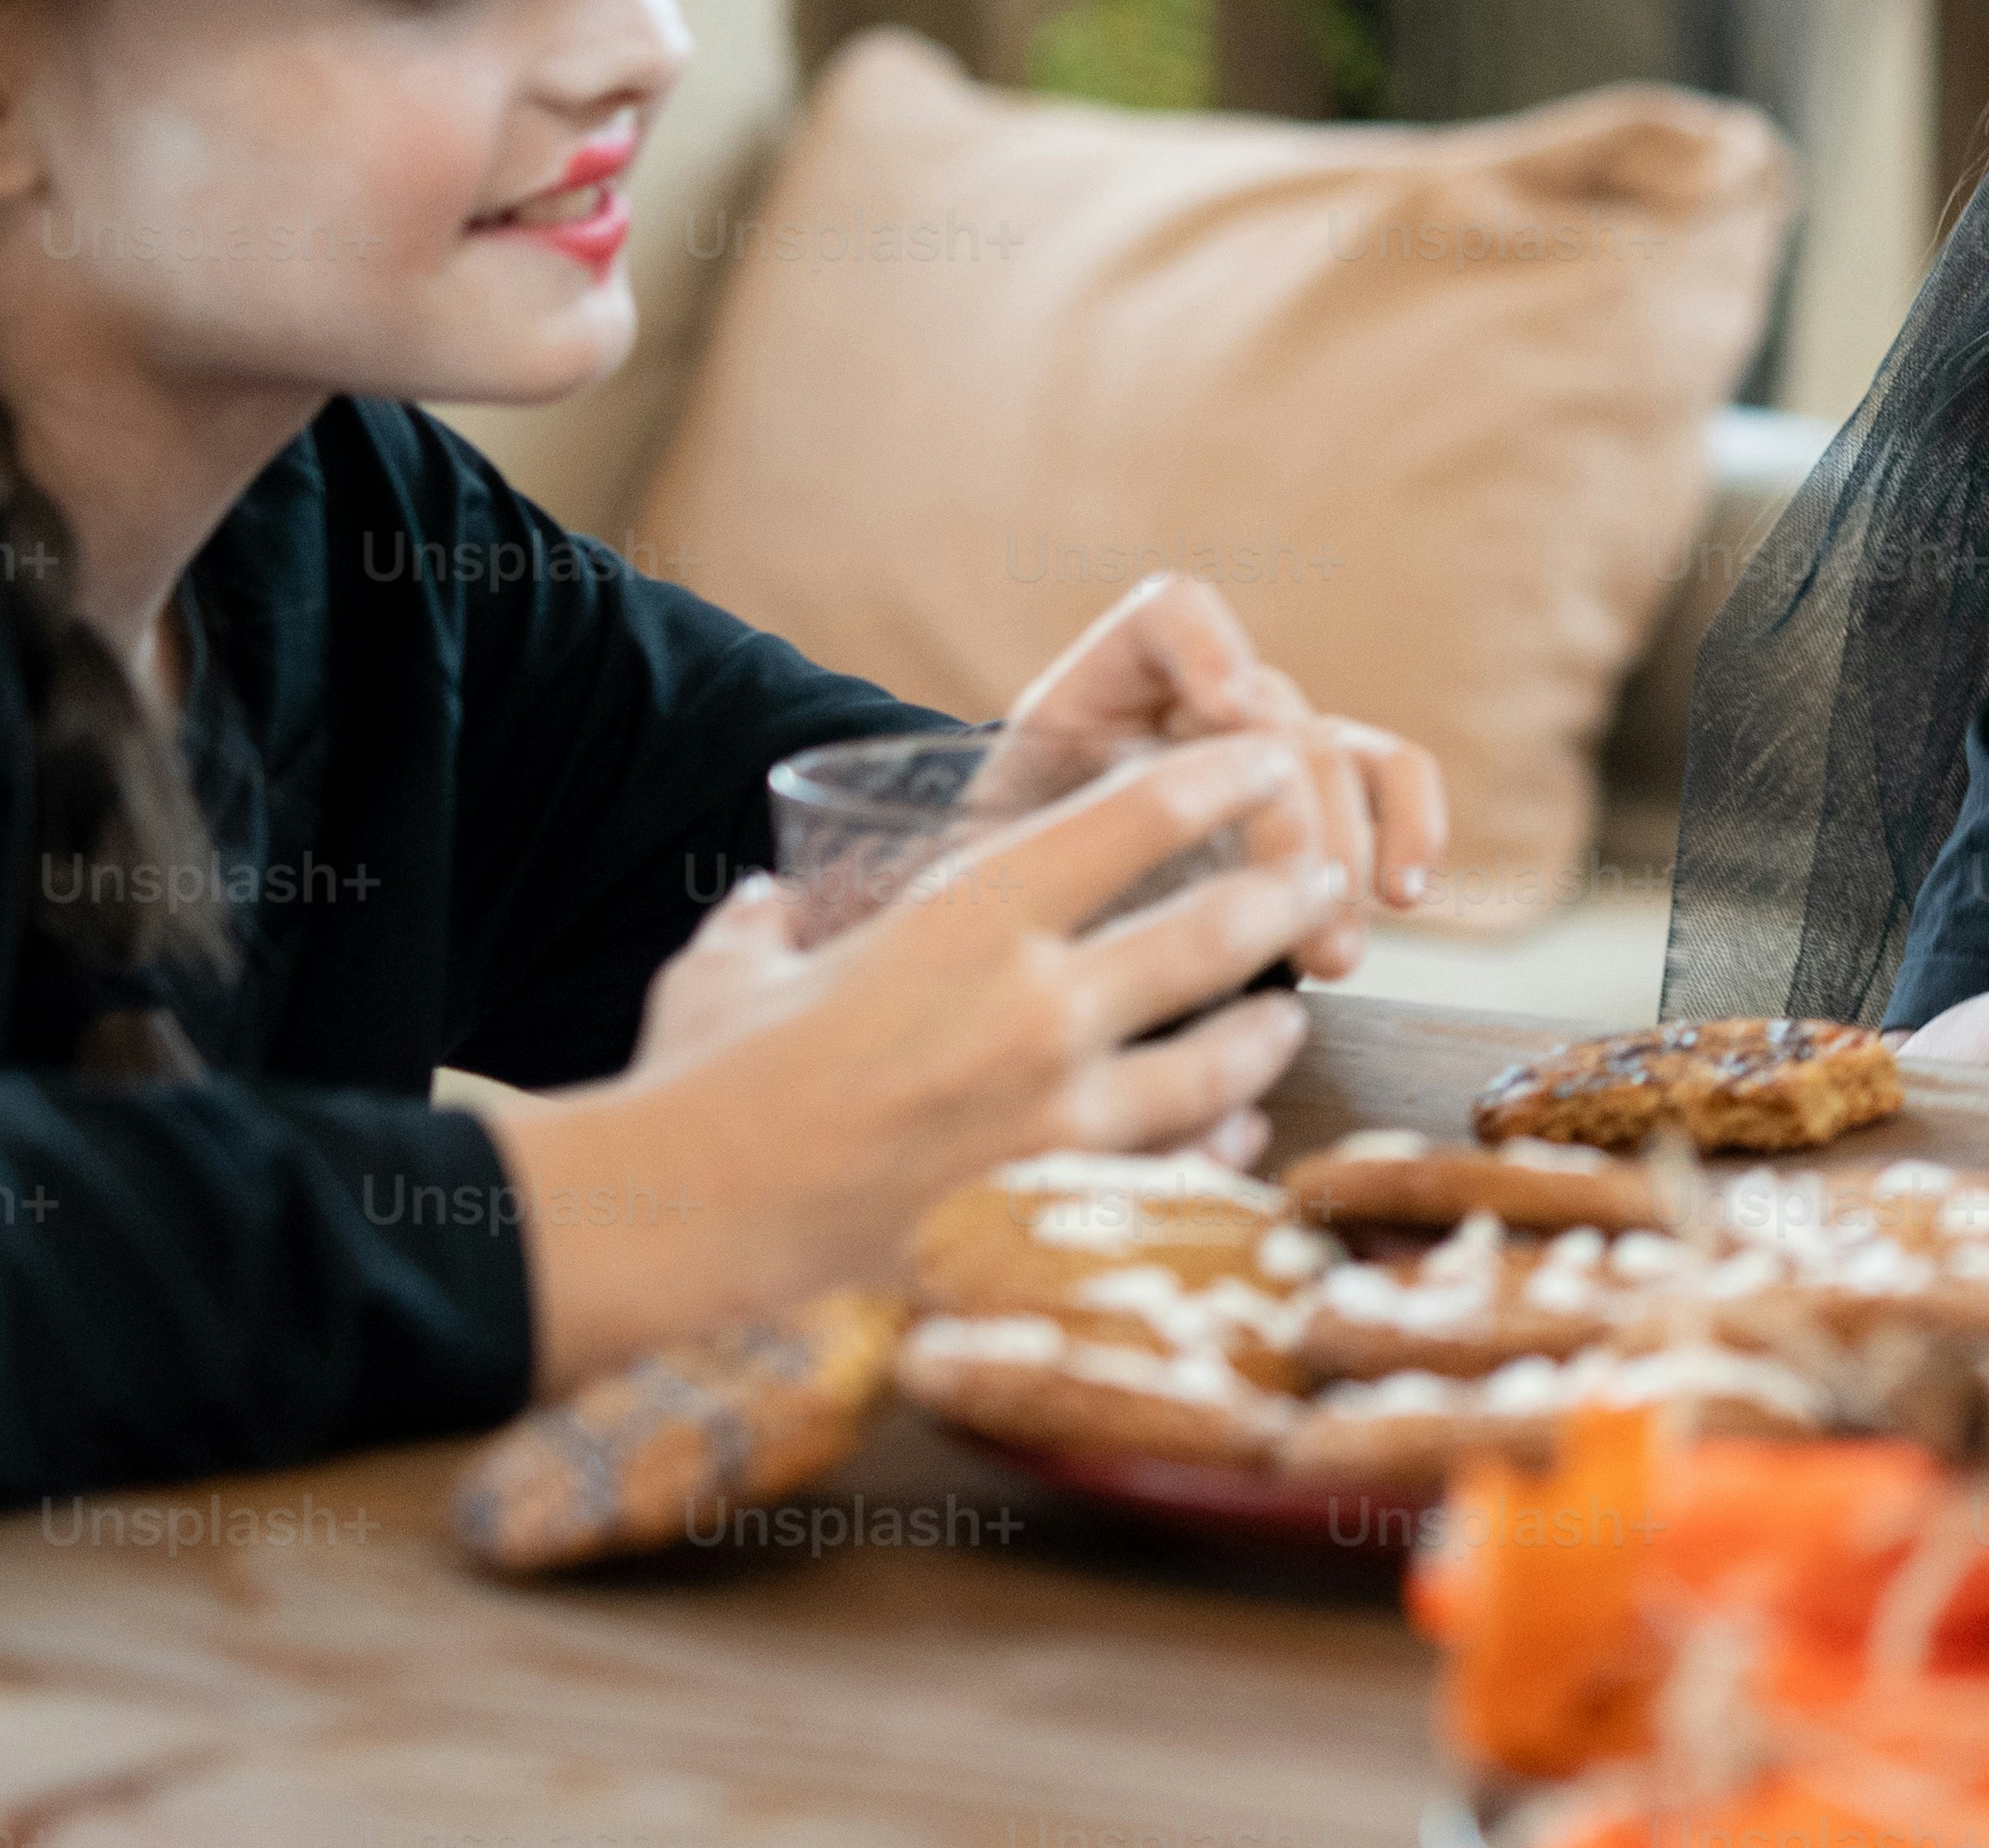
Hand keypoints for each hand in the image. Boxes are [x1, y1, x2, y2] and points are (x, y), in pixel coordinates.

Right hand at [488, 733, 1359, 1390]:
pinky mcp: (1054, 1214)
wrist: (669, 1232)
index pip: (1136, 816)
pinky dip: (1215, 1145)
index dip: (1219, 775)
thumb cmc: (690, 1090)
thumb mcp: (726, 969)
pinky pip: (1178, 1167)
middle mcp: (1034, 1010)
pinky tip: (1231, 1133)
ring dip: (1268, 1030)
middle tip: (1319, 881)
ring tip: (1286, 1014)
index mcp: (964, 921)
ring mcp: (1055, 1119)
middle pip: (1219, 932)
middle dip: (1285, 897)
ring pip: (1225, 1060)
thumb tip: (767, 904)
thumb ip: (767, 924)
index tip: (1266, 755)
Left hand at [996, 573, 1450, 967]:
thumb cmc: (1001, 903)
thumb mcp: (984, 865)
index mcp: (1106, 696)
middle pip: (1272, 719)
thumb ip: (1018, 841)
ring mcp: (1272, 743)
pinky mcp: (1327, 795)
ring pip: (1342, 757)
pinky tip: (1405, 893)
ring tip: (1332, 953)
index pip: (1172, 615)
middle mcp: (1203, 702)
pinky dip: (1413, 826)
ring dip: (1350, 853)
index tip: (1222, 711)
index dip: (1210, 647)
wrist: (1031, 940)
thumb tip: (1013, 858)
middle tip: (1286, 924)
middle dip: (1293, 823)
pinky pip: (1393, 779)